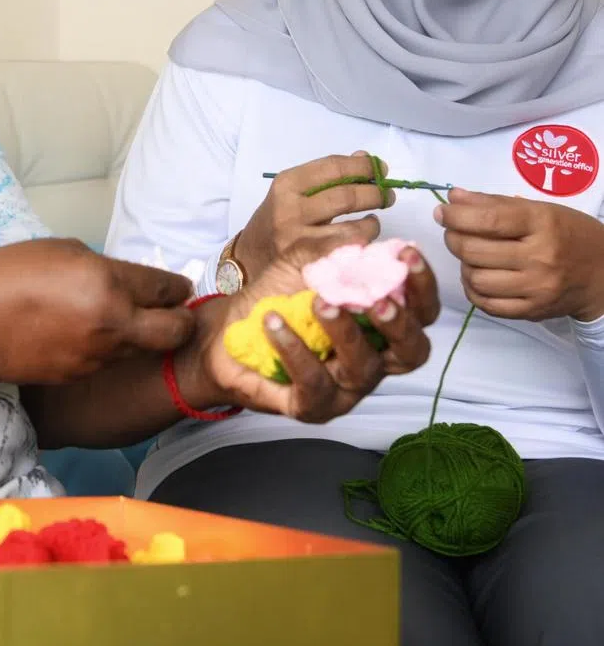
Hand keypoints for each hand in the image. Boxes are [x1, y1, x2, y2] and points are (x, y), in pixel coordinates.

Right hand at [0, 238, 196, 384]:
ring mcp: (98, 356)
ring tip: (118, 320)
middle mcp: (113, 324)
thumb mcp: (64, 251)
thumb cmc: (11, 272)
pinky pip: (109, 361)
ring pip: (142, 349)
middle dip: (182, 321)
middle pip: (176, 332)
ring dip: (142, 336)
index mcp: (109, 283)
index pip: (167, 288)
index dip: (177, 287)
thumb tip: (126, 282)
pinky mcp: (80, 376)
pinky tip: (84, 336)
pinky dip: (108, 349)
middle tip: (173, 313)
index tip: (177, 287)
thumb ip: (105, 268)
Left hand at [176, 241, 438, 422]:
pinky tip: (274, 323)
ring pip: (363, 368)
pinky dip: (295, 349)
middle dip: (401, 324)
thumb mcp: (300, 265)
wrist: (225, 334)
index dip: (421, 286)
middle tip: (380, 300)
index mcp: (378, 325)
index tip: (408, 254)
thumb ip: (331, 253)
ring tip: (319, 303)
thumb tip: (363, 240)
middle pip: (411, 351)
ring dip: (344, 331)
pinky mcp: (312, 405)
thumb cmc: (274, 300)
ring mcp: (345, 388)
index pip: (419, 312)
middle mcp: (372, 359)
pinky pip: (313, 382)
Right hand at [234, 152, 391, 279]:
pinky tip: (363, 239)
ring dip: (372, 223)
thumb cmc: (278, 220)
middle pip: (346, 196)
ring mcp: (298, 238)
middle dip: (375, 193)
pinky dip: (362, 244)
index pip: (333, 167)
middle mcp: (290, 209)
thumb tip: (366, 159)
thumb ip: (328, 176)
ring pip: (351, 229)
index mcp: (287, 183)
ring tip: (374, 220)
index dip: (363, 167)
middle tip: (388, 195)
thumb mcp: (295, 191)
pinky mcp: (307, 263)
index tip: (381, 169)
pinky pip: (346, 253)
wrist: (251, 258)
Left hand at [436, 188, 603, 321]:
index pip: (488, 220)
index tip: (442, 212)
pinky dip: (473, 289)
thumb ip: (494, 203)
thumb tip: (453, 198)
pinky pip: (486, 304)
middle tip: (454, 232)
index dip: (456, 216)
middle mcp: (540, 257)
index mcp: (542, 224)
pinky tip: (479, 276)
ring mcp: (537, 288)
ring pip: (475, 278)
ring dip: (464, 265)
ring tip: (472, 256)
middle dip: (453, 238)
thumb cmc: (567, 234)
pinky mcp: (533, 311)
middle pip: (474, 250)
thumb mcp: (539, 209)